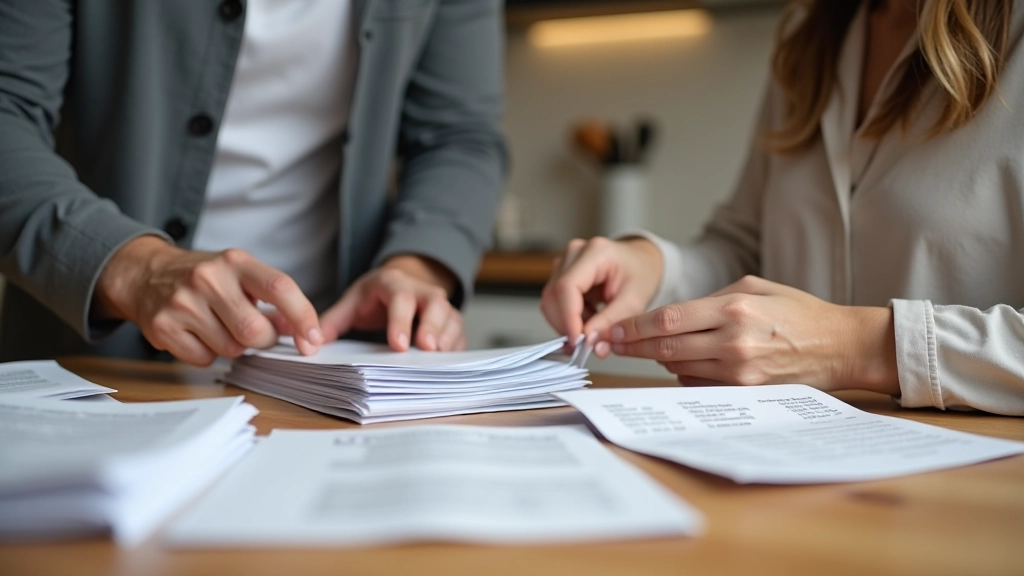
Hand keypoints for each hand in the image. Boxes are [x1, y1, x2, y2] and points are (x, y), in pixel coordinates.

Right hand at [94, 236, 321, 365]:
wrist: (146, 274)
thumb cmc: (206, 278)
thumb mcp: (241, 276)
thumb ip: (274, 302)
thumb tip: (305, 332)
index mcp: (236, 262)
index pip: (280, 288)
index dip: (303, 317)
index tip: (313, 339)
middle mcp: (208, 279)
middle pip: (255, 331)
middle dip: (263, 340)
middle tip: (253, 332)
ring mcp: (183, 303)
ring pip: (232, 349)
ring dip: (234, 347)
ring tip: (220, 326)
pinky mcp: (164, 327)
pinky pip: (204, 359)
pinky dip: (208, 354)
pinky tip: (198, 334)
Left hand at [317, 255, 464, 351]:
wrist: (400, 284)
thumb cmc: (374, 297)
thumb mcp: (351, 303)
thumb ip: (332, 322)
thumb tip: (310, 344)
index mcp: (394, 284)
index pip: (401, 299)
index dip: (401, 321)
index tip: (398, 345)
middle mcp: (422, 291)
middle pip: (435, 304)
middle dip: (433, 326)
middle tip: (428, 349)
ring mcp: (440, 306)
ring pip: (452, 317)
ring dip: (448, 337)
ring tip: (439, 359)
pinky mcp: (450, 322)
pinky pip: (460, 333)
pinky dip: (456, 347)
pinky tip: (448, 364)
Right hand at [540, 236, 662, 347]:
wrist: (641, 261)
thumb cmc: (641, 274)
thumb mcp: (634, 301)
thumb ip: (611, 322)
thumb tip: (590, 342)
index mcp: (596, 252)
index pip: (567, 286)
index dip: (568, 317)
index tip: (578, 342)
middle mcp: (575, 252)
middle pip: (553, 295)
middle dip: (566, 325)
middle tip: (585, 346)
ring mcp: (565, 262)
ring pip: (551, 301)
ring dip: (567, 323)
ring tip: (592, 330)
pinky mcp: (561, 274)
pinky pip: (555, 302)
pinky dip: (569, 318)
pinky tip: (588, 320)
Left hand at [606, 276, 898, 393]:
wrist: (840, 346)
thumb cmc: (798, 312)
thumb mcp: (755, 287)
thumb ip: (712, 298)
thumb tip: (673, 316)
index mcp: (733, 309)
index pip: (668, 320)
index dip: (635, 327)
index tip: (614, 330)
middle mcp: (732, 342)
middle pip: (665, 348)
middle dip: (632, 347)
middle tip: (610, 345)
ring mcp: (739, 370)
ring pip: (679, 369)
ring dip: (657, 361)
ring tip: (640, 352)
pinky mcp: (746, 390)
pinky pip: (700, 384)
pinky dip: (685, 374)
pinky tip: (682, 364)